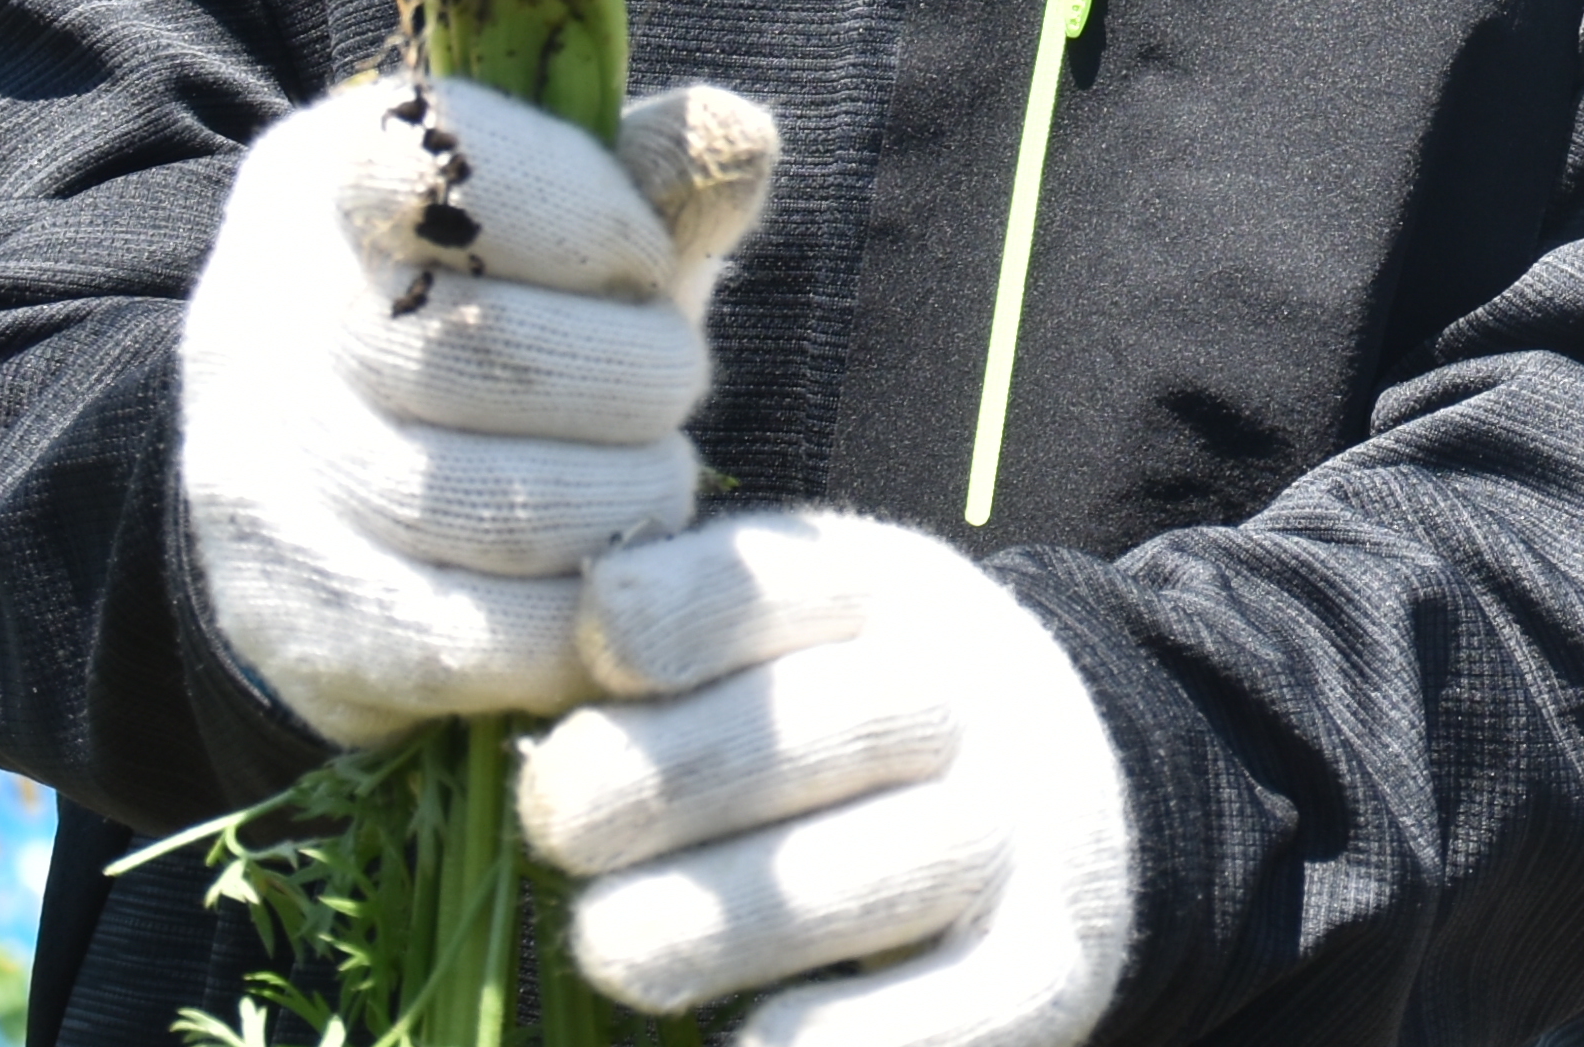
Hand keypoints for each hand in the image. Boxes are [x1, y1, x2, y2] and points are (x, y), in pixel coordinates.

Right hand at [177, 70, 777, 743]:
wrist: (332, 486)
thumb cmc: (493, 319)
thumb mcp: (567, 234)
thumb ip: (649, 186)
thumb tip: (737, 140)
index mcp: (328, 177)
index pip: (457, 174)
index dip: (594, 224)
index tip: (643, 264)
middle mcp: (260, 313)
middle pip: (490, 352)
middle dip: (636, 378)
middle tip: (671, 390)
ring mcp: (256, 471)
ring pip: (487, 507)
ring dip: (619, 503)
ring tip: (648, 487)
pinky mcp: (287, 613)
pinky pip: (464, 635)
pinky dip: (568, 622)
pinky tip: (607, 585)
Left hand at [519, 508, 1134, 1046]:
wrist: (1058, 797)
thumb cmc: (839, 717)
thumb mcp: (778, 636)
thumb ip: (664, 644)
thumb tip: (525, 666)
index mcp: (892, 593)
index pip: (785, 582)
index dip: (677, 615)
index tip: (593, 657)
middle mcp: (976, 699)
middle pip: (822, 728)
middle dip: (665, 778)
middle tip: (561, 824)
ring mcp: (1026, 834)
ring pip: (881, 871)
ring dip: (725, 919)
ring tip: (614, 946)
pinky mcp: (1051, 965)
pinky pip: (957, 1010)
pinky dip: (841, 1036)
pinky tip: (744, 1041)